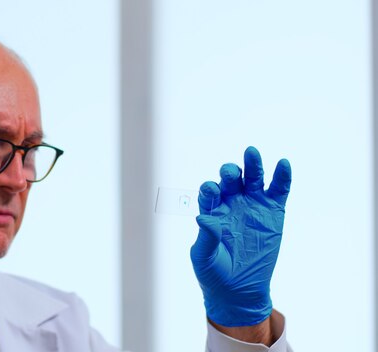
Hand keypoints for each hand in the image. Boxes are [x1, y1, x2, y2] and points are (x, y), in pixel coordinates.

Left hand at [191, 146, 290, 326]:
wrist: (238, 290)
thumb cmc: (214, 272)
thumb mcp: (204, 257)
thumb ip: (205, 237)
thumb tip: (202, 219)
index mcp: (211, 210)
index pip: (209, 192)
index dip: (209, 189)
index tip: (211, 191)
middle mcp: (231, 202)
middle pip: (230, 179)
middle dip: (229, 172)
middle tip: (230, 173)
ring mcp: (252, 205)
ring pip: (253, 178)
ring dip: (252, 165)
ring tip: (251, 153)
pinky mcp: (273, 211)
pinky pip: (279, 190)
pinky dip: (282, 176)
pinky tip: (283, 164)